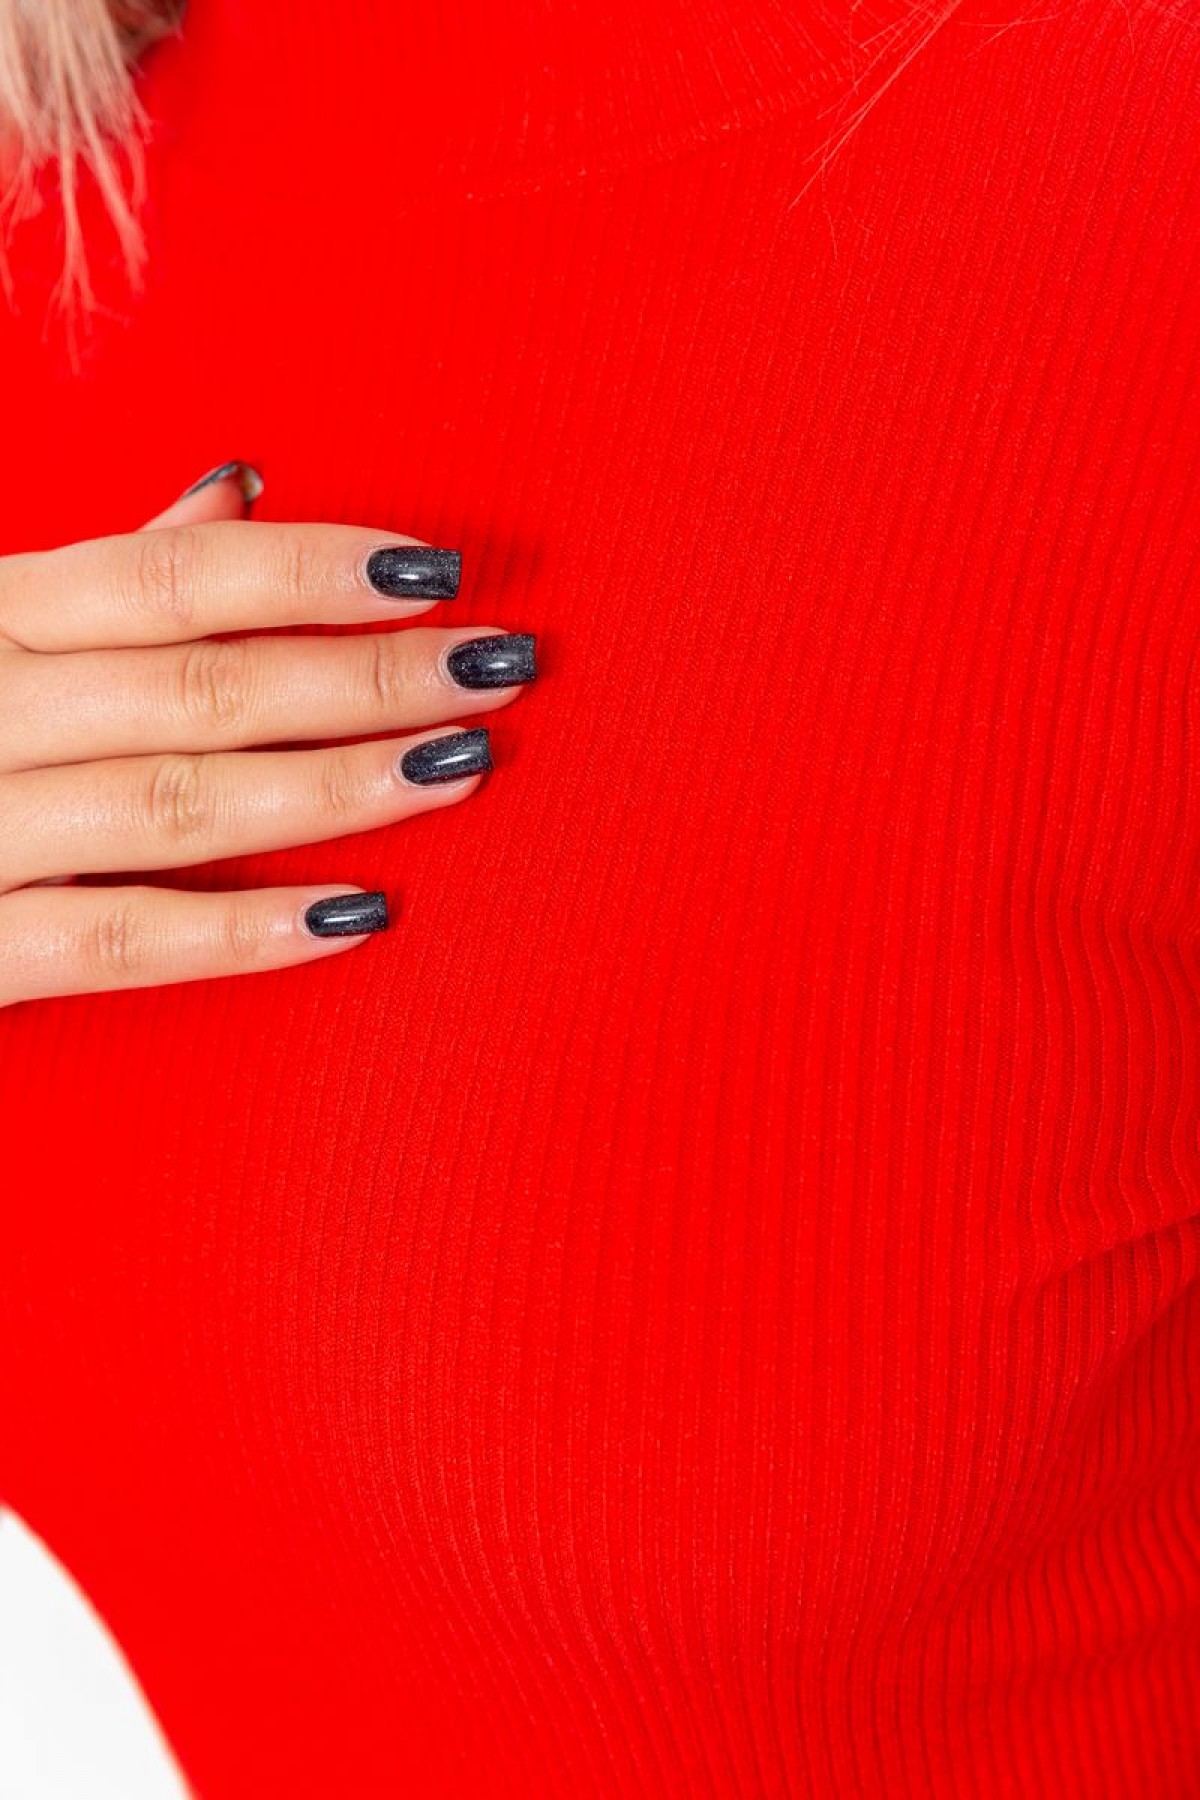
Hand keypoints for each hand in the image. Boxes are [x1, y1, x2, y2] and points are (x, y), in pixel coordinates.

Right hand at [0, 463, 535, 1007]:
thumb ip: (100, 571)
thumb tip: (242, 490)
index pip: (177, 576)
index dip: (317, 571)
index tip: (441, 569)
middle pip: (204, 682)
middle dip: (365, 674)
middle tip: (502, 667)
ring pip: (175, 802)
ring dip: (333, 786)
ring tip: (457, 767)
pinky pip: (110, 940)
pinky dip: (237, 932)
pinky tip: (357, 915)